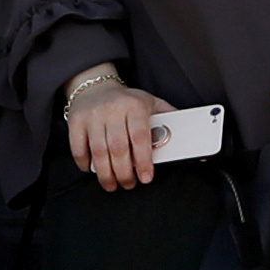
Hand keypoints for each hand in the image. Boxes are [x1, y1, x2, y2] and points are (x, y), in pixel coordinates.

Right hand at [67, 74, 163, 191]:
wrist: (95, 86)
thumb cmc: (128, 101)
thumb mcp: (152, 104)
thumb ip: (170, 122)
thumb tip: (193, 148)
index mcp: (135, 105)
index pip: (140, 137)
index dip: (143, 161)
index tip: (146, 177)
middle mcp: (112, 109)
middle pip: (118, 148)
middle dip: (125, 173)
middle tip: (129, 183)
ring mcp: (92, 115)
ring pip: (99, 152)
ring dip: (106, 174)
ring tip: (113, 184)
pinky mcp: (76, 121)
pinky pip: (78, 148)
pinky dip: (85, 164)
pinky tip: (93, 170)